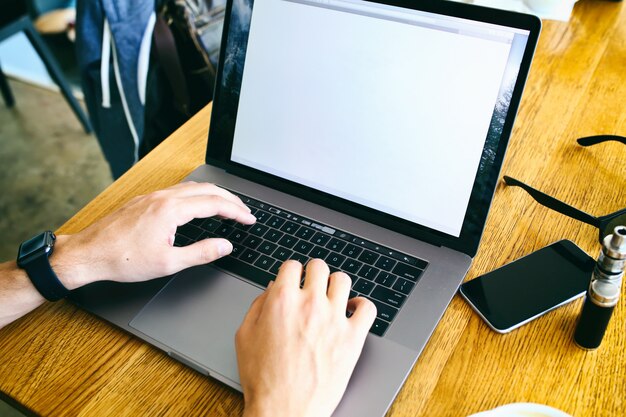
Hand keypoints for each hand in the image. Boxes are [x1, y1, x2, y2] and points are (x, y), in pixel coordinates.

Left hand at [52, 182, 255, 288]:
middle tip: (245, 212)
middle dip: (230, 199)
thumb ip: (201, 253)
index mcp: (171, 210)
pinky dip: (197, 194)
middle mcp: (163, 197)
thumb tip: (224, 246)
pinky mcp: (144, 200)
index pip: (215, 204)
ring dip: (214, 194)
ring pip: (192, 187)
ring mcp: (152, 196)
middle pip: (207, 189)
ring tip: (227, 206)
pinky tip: (197, 205)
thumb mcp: (168, 263)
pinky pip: (178, 190)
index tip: (249, 219)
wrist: (88, 253)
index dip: (236, 211)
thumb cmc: (123, 259)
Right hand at [236, 259, 376, 416]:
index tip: (293, 280)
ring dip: (335, 286)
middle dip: (313, 274)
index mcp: (282, 300)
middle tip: (312, 286)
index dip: (291, 273)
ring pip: (343, 280)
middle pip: (319, 267)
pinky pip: (367, 308)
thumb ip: (258, 306)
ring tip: (332, 297)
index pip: (292, 265)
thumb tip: (272, 289)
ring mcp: (334, 319)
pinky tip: (352, 312)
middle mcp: (310, 304)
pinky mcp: (353, 337)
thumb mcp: (245, 336)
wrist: (284, 410)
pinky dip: (361, 306)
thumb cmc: (264, 379)